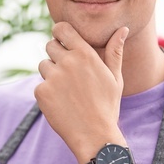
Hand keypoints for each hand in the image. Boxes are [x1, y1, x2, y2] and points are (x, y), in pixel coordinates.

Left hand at [34, 23, 128, 161]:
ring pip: (43, 65)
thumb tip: (123, 29)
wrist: (94, 135)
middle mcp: (67, 62)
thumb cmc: (107, 106)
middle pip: (50, 45)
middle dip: (56, 55)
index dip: (60, 33)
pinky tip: (62, 104)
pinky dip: (47, 93)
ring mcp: (52, 77)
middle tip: (69, 74)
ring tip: (67, 91)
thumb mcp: (115, 78)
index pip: (61, 28)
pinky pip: (40, 85)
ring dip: (51, 74)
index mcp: (85, 54)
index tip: (63, 41)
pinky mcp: (41, 92)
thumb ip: (115, 51)